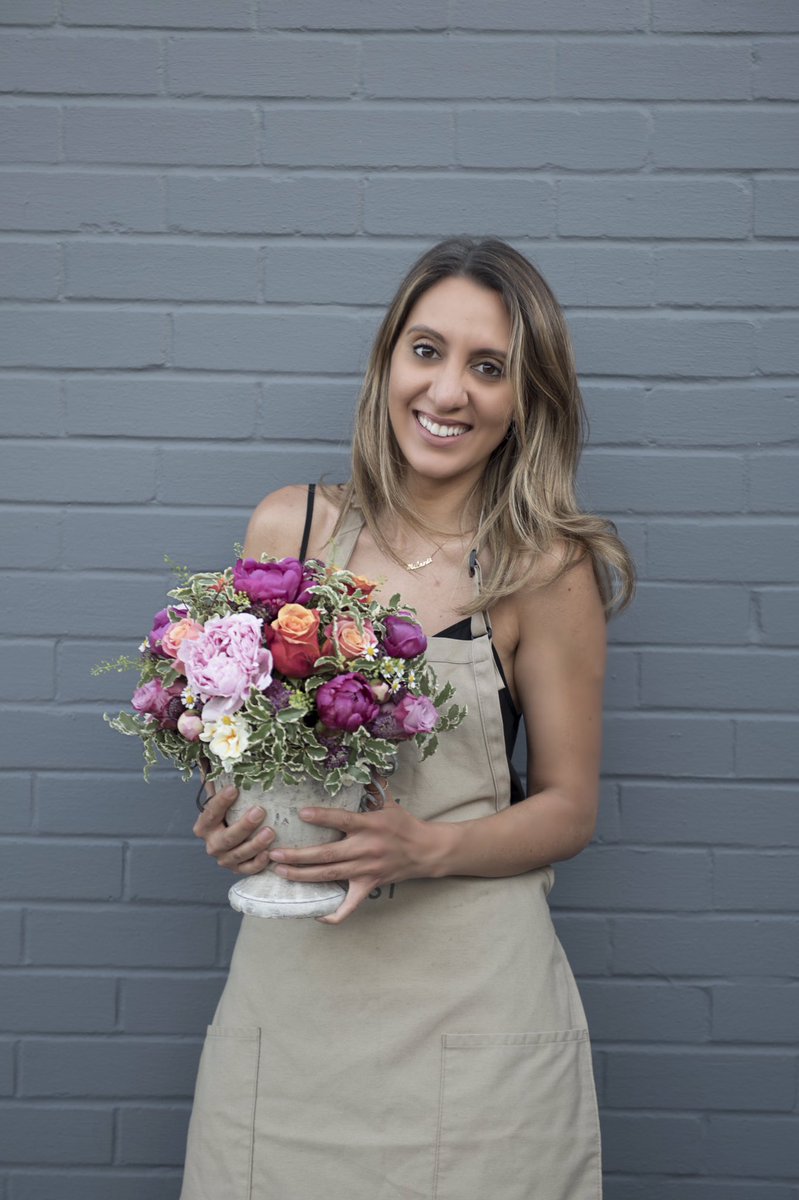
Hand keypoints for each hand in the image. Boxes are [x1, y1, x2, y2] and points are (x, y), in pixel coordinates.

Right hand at [192, 781, 275, 875]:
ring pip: (239, 855)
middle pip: (227, 838)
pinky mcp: (238, 869)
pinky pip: (248, 869)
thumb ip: (217, 780)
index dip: (221, 801)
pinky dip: (258, 863)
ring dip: (255, 845)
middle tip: (260, 811)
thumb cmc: (230, 813)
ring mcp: (224, 859)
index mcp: (204, 826)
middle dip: (243, 826)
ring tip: (271, 832)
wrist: (233, 840)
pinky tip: (269, 853)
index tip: (234, 788)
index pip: (211, 813)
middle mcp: (212, 844)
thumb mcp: (222, 798)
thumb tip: (212, 757)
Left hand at [268, 780, 437, 924]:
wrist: (425, 850)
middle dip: (298, 856)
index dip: (322, 817)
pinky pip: (349, 906)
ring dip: (303, 876)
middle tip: (274, 855)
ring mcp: (366, 870)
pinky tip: (314, 912)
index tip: (301, 813)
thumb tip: (360, 762)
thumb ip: (371, 784)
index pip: (342, 820)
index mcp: (369, 825)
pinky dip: (333, 913)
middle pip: (327, 855)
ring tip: (280, 871)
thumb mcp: (388, 801)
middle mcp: (366, 849)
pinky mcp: (369, 886)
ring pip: (329, 876)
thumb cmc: (403, 824)